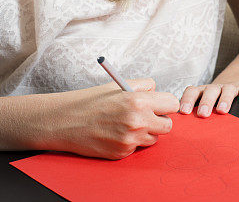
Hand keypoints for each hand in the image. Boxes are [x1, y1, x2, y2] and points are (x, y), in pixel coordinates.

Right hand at [54, 78, 179, 159]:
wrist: (66, 121)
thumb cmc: (91, 101)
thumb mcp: (118, 85)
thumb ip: (143, 85)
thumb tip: (158, 90)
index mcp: (139, 101)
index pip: (172, 104)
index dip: (166, 104)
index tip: (160, 105)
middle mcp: (137, 121)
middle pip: (168, 126)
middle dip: (159, 120)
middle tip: (147, 116)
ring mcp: (130, 139)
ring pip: (154, 138)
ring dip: (146, 132)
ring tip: (127, 123)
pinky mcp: (122, 153)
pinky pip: (137, 147)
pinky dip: (130, 142)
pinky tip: (116, 133)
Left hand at [179, 80, 238, 116]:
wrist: (235, 82)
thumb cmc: (214, 103)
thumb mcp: (203, 106)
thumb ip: (194, 117)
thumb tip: (182, 135)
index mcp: (202, 92)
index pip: (192, 92)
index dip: (187, 100)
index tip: (184, 112)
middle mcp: (215, 89)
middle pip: (209, 91)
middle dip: (206, 102)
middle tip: (203, 114)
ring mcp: (230, 88)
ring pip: (227, 90)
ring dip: (224, 99)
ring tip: (222, 111)